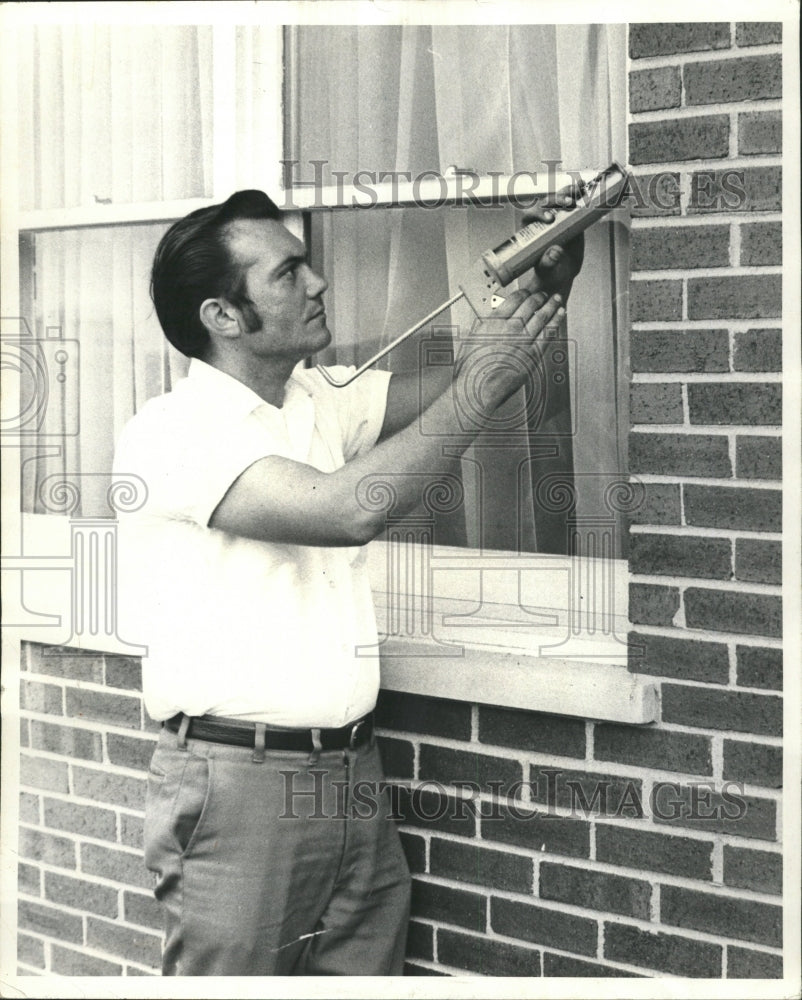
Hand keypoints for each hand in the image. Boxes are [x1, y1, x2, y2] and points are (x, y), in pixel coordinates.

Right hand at [454, 287, 564, 412]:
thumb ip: (482, 326)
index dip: (523, 293)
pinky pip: (548, 333)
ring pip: (542, 316)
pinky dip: (556, 321)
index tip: (527, 293)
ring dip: (551, 305)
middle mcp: (510, 327)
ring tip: (556, 300)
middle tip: (543, 294)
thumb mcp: (470, 340)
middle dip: (539, 296)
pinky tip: (560, 315)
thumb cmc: (472, 370)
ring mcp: (523, 340)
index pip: (513, 299)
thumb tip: (487, 319)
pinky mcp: (533, 354)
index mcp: (493, 321)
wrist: (479, 390)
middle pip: (530, 304)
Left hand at [522, 182, 585, 301]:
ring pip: (558, 198)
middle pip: (544, 202)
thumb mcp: (548, 271)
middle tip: (567, 203)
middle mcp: (541, 222)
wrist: (562, 273)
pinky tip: (584, 187)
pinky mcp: (569, 217)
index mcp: (530, 232)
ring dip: (567, 192)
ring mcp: (556, 217)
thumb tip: (555, 252)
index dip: (538, 212)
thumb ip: (548, 263)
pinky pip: (572, 202)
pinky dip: (577, 193)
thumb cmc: (550, 273)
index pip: (529, 215)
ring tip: (577, 191)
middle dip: (555, 199)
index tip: (549, 218)